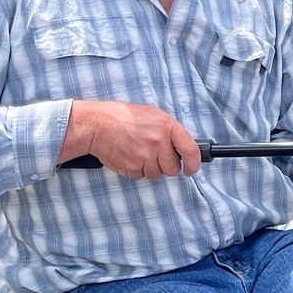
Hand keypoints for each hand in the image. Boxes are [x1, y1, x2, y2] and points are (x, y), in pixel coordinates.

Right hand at [59, 100, 201, 179]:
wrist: (98, 124)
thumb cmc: (124, 117)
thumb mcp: (153, 116)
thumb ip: (169, 132)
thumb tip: (182, 148)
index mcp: (168, 127)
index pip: (191, 150)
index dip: (194, 163)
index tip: (191, 168)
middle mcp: (159, 143)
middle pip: (173, 169)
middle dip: (167, 166)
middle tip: (156, 156)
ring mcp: (145, 158)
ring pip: (157, 175)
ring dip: (151, 168)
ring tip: (139, 153)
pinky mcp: (132, 169)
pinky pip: (141, 176)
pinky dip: (137, 170)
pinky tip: (130, 156)